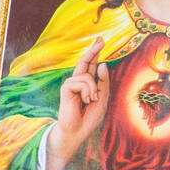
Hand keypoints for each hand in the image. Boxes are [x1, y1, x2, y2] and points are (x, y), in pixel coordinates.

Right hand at [46, 38, 109, 169]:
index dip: (95, 52)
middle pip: (85, 62)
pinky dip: (87, 91)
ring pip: (86, 75)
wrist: (78, 130)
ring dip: (93, 89)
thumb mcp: (102, 98)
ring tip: (90, 101)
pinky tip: (84, 101)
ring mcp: (71, 85)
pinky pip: (81, 82)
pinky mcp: (66, 88)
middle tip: (101, 39)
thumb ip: (103, 82)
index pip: (91, 65)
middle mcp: (78, 82)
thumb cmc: (89, 117)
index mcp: (87, 84)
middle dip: (93, 50)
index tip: (100, 40)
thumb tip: (101, 64)